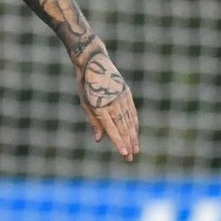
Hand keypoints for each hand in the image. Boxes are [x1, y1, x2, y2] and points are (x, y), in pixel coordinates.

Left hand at [75, 39, 138, 160]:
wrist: (94, 62)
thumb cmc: (85, 85)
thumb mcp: (85, 103)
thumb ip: (94, 122)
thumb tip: (99, 139)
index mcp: (101, 107)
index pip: (112, 129)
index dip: (118, 142)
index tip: (124, 154)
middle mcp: (114, 103)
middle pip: (123, 128)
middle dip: (127, 144)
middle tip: (131, 158)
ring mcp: (122, 98)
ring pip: (130, 121)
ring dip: (133, 136)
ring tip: (136, 149)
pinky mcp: (127, 93)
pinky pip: (132, 112)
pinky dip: (134, 123)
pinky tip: (136, 132)